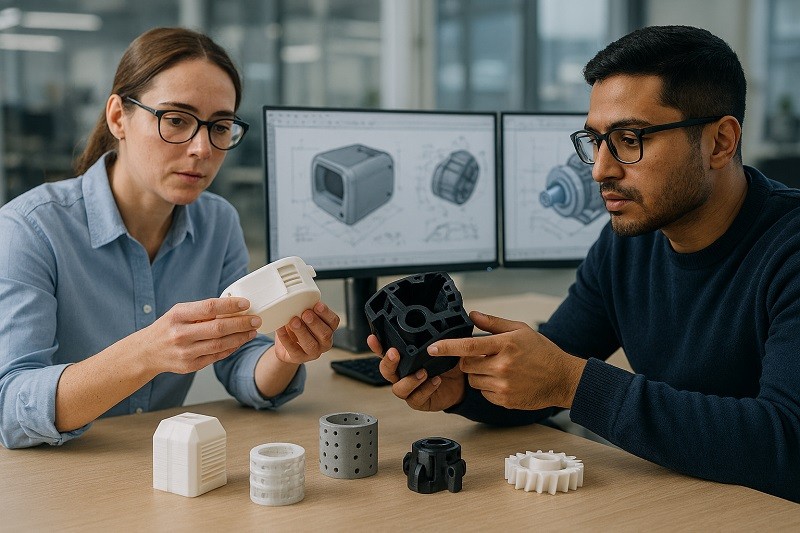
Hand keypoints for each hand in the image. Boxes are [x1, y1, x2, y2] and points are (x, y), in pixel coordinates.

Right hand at [139, 297, 258, 374]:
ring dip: (240, 338)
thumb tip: (232, 306)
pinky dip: (231, 348)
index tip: (246, 303)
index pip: (209, 308)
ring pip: (220, 344)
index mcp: (178, 315)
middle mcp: (181, 334)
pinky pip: (216, 356)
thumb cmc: (167, 327)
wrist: (146, 352)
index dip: (230, 305)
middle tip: (256, 319)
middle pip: (218, 328)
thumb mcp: (179, 312)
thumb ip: (202, 310)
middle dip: (241, 323)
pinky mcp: (190, 366)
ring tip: (252, 331)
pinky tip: (240, 342)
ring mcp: (185, 352)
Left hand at [273, 301, 339, 363]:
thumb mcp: (303, 317)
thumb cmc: (298, 329)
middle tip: (306, 313)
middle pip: (325, 334)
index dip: (326, 313)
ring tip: (294, 321)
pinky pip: (293, 349)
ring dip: (302, 331)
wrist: (287, 347)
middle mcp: (324, 343)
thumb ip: (305, 309)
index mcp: (329, 329)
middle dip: (315, 323)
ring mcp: (313, 353)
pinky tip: (281, 329)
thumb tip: (299, 299)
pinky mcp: (299, 358)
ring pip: (311, 345)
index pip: (333, 321)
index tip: (317, 305)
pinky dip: (286, 338)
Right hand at [368, 334, 465, 411]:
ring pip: (399, 388)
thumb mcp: (440, 349)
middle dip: (388, 362)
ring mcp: (409, 389)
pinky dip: (426, 389)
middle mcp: (402, 375)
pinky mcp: (418, 401)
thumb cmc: (447, 365)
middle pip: (386, 371)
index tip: (373, 339)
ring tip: (423, 372)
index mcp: (404, 360)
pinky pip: (416, 398)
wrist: (459, 384)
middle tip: (394, 354)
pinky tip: (435, 381)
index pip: (385, 351)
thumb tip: (433, 327)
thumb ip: (433, 340)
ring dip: (410, 380)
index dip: (376, 346)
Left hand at [427, 311, 586, 409]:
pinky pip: (484, 393)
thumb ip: (493, 323)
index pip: (468, 347)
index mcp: (505, 345)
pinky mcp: (505, 401)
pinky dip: (488, 387)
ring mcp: (503, 386)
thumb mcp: (520, 330)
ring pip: (473, 380)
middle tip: (486, 357)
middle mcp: (503, 366)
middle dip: (469, 360)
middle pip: (467, 365)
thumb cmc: (542, 352)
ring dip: (479, 374)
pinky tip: (504, 381)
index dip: (447, 347)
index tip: (432, 348)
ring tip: (499, 368)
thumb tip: (472, 314)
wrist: (562, 379)